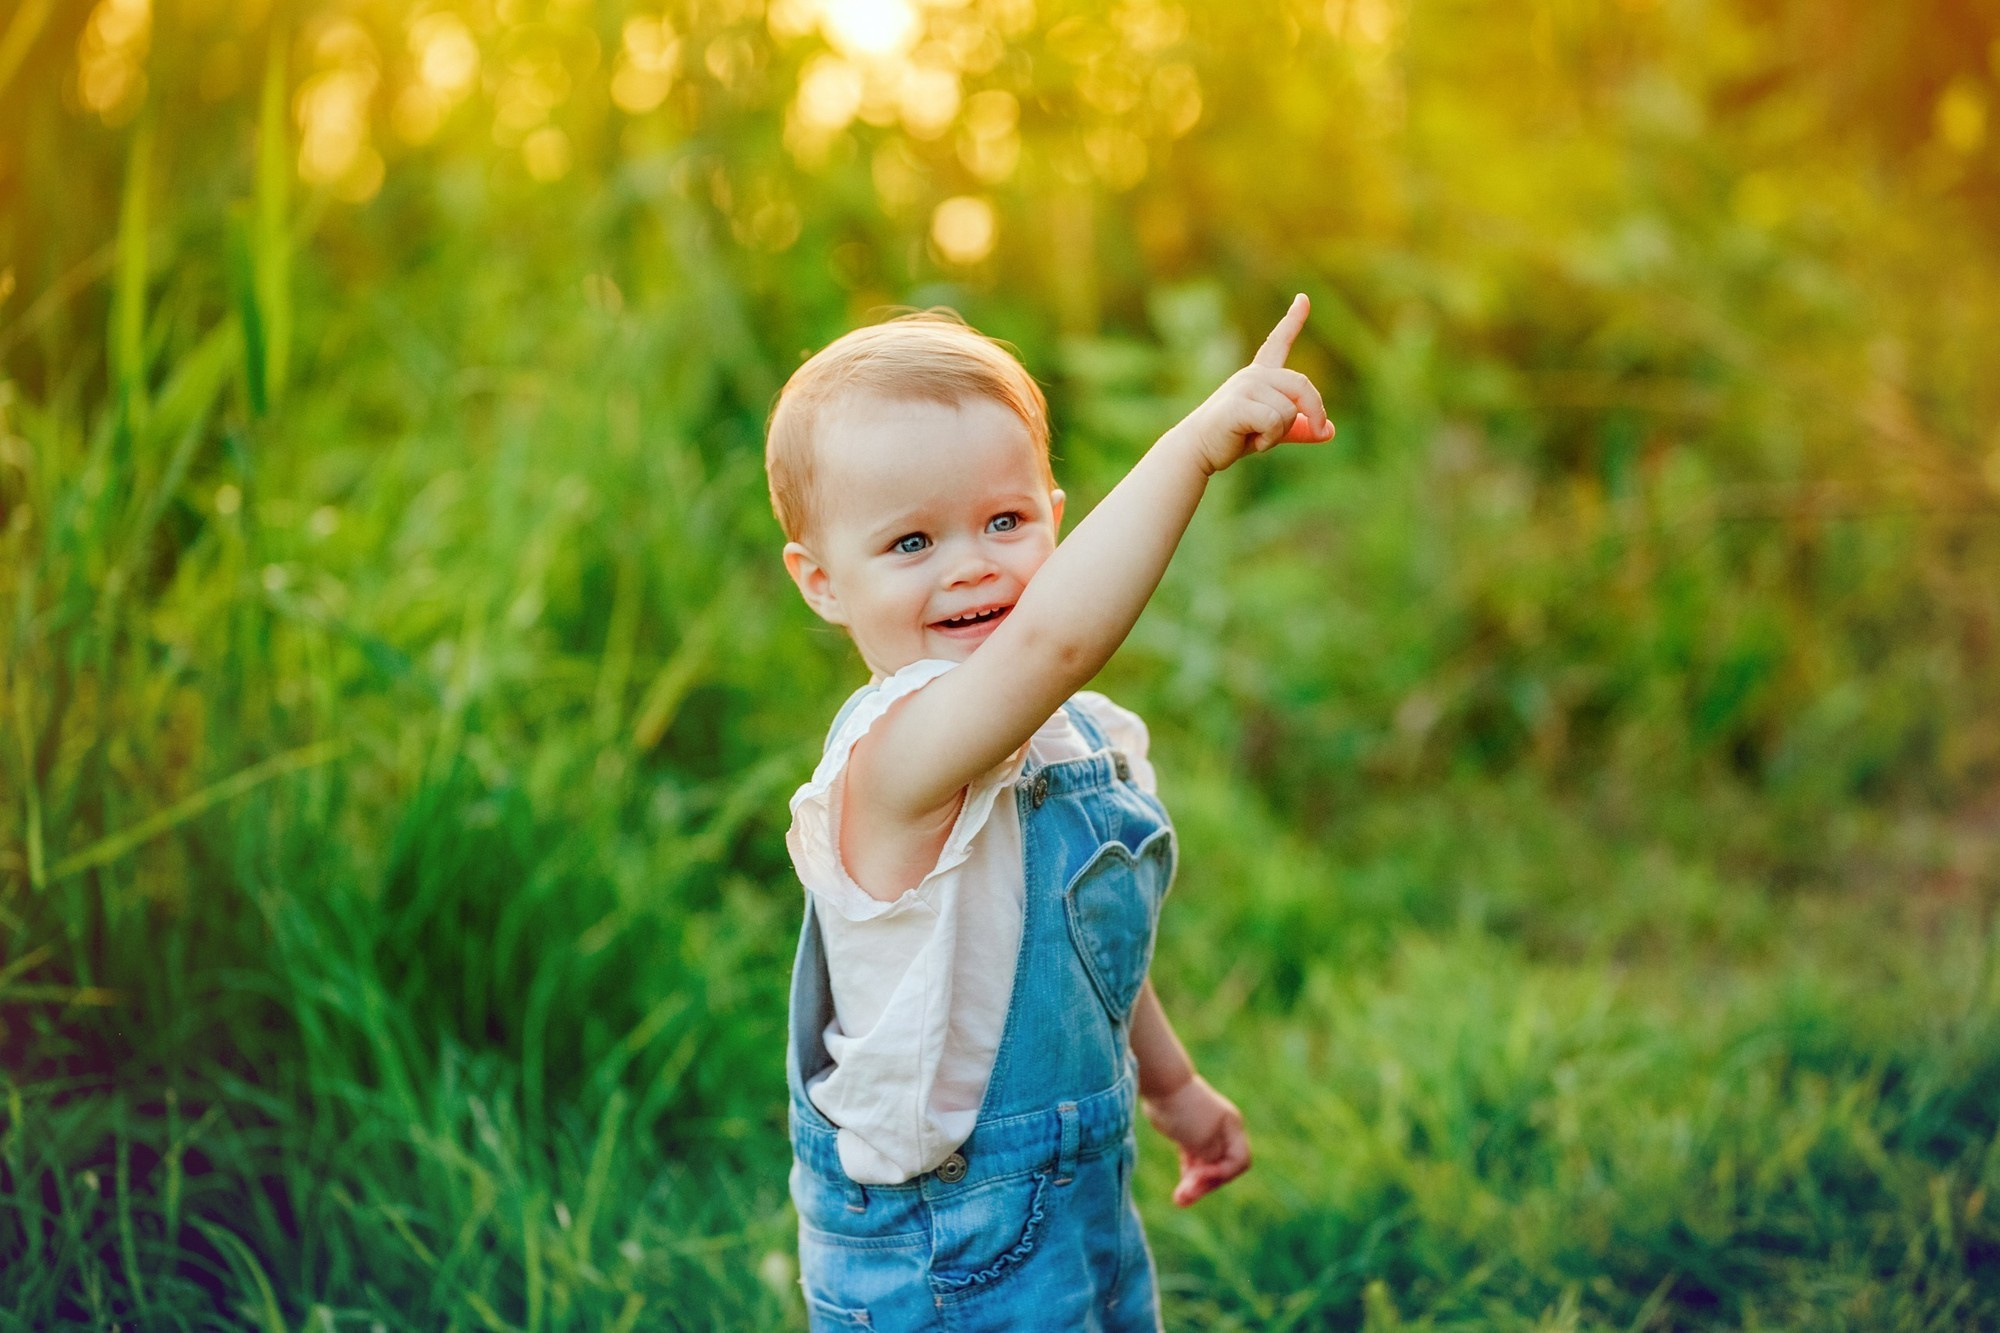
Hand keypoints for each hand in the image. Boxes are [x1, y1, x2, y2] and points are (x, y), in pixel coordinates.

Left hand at [1141, 1074, 1250, 1206]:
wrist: (1160, 1084)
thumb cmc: (1184, 1110)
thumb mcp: (1201, 1138)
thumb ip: (1212, 1158)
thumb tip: (1212, 1173)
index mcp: (1232, 1128)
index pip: (1239, 1161)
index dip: (1222, 1174)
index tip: (1199, 1174)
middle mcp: (1222, 1132)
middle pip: (1222, 1167)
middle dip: (1205, 1184)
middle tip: (1184, 1198)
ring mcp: (1205, 1133)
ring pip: (1206, 1167)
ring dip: (1195, 1185)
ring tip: (1179, 1199)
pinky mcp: (1188, 1135)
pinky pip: (1194, 1162)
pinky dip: (1189, 1175)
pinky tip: (1180, 1188)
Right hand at [1174, 293, 1336, 475]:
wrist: (1197, 449)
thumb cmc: (1233, 436)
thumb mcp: (1272, 430)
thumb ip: (1299, 428)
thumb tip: (1329, 432)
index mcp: (1260, 375)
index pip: (1278, 342)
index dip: (1293, 320)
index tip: (1303, 298)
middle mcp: (1254, 375)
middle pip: (1302, 385)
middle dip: (1315, 411)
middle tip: (1318, 431)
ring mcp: (1244, 386)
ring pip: (1289, 410)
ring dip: (1280, 433)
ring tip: (1257, 435)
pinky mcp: (1237, 404)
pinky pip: (1274, 421)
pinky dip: (1269, 439)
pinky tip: (1251, 440)